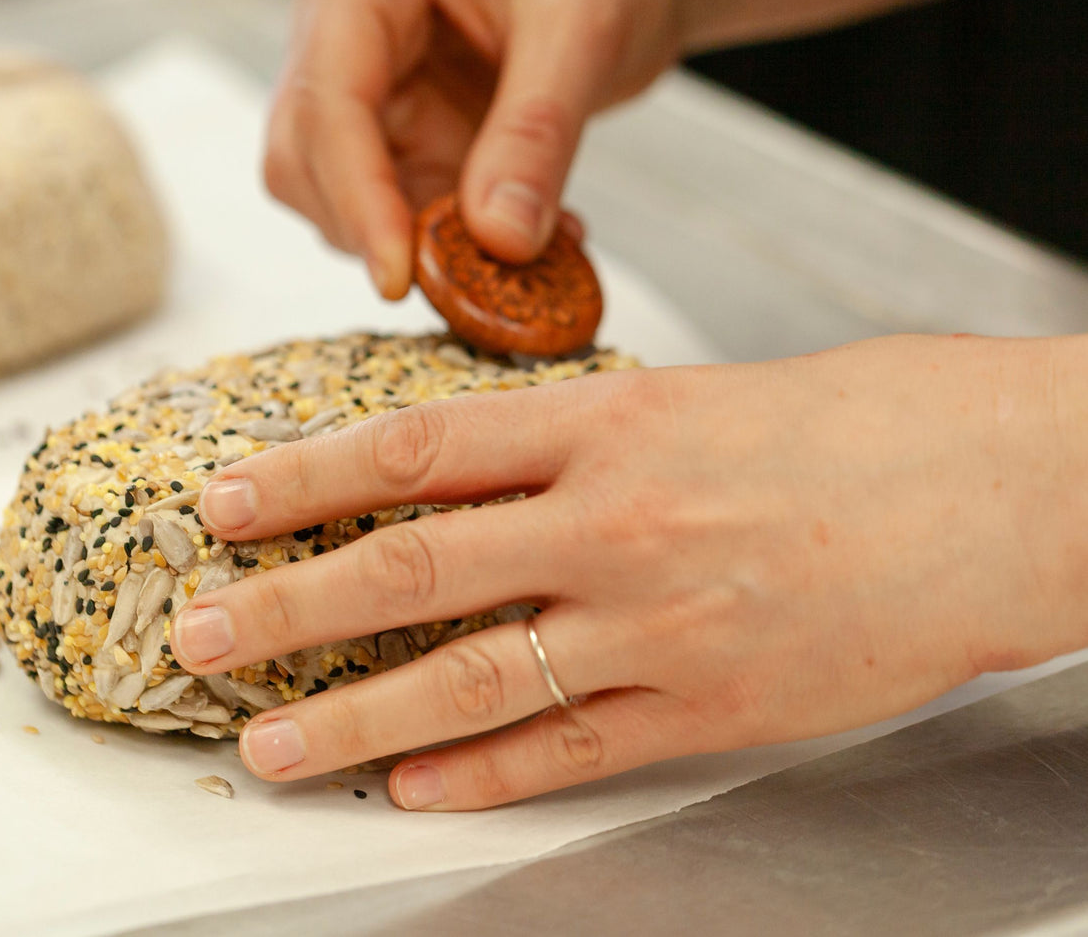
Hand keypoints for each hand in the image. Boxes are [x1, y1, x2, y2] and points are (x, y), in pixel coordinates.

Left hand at [169, 333, 1087, 809]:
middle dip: (290, 604)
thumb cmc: (852, 422)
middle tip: (198, 631)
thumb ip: (580, 442)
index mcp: (609, 423)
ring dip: (356, 719)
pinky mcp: (709, 708)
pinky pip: (570, 750)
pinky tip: (414, 789)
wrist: (986, 486)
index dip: (307, 477)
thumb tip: (477, 476)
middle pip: (414, 568)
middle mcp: (614, 523)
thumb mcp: (692, 396)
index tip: (228, 499)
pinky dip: (480, 776)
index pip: (417, 450)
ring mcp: (657, 624)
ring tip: (270, 746)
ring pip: (473, 682)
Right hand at [264, 0, 694, 298]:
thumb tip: (498, 242)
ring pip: (347, 196)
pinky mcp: (410, 130)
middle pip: (305, 159)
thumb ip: (535, 137)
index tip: (399, 277)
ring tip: (523, 256)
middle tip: (464, 283)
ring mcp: (373, 85)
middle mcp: (342, 30)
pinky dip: (455, 242)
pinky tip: (531, 238)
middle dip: (374, 227)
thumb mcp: (583, 31)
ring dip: (421, 244)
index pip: (327, 101)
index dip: (357, 198)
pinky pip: (407, 207)